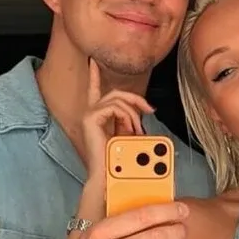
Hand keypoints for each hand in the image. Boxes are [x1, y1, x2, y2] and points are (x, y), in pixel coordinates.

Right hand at [81, 58, 153, 184]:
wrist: (106, 176)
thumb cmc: (116, 160)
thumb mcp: (126, 135)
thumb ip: (130, 120)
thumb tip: (143, 110)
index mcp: (97, 117)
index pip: (94, 90)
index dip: (94, 75)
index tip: (93, 62)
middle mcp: (90, 113)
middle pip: (115, 93)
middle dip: (135, 99)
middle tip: (149, 109)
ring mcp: (89, 115)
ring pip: (117, 99)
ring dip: (133, 113)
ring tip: (138, 129)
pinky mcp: (90, 118)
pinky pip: (114, 107)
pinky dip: (126, 116)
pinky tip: (130, 129)